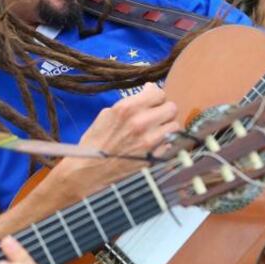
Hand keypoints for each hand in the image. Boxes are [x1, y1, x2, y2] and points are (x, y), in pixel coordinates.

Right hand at [49, 83, 178, 202]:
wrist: (89, 171)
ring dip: (167, 126)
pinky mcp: (155, 157)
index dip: (156, 96)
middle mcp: (141, 122)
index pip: (158, 93)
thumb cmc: (94, 143)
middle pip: (171, 108)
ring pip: (175, 126)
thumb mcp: (106, 114)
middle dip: (164, 110)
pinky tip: (155, 144)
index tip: (152, 101)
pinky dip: (166, 142)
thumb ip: (129, 103)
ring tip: (157, 130)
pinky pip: (172, 143)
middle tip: (156, 115)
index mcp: (127, 108)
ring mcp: (150, 141)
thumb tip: (147, 92)